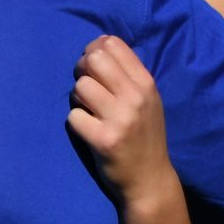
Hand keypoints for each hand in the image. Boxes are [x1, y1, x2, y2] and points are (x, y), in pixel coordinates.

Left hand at [66, 35, 177, 206]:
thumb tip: (96, 45)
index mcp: (146, 83)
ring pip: (80, 87)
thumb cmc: (143, 136)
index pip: (112, 44)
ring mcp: (120, 118)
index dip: (93, 50)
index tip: (92, 67)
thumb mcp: (146, 100)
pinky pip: (73, 117)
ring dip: (77, 98)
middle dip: (81, 70)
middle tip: (85, 87)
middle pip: (93, 60)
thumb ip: (126, 74)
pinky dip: (76, 123)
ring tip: (89, 111)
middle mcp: (135, 97)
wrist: (150, 179)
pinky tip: (88, 131)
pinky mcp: (104, 140)